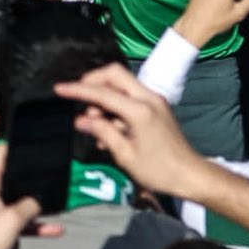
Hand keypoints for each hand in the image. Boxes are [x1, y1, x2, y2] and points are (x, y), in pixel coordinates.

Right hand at [62, 61, 209, 204]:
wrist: (190, 175)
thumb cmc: (158, 170)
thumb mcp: (125, 155)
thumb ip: (102, 132)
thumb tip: (81, 120)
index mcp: (139, 110)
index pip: (103, 92)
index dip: (78, 90)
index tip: (59, 89)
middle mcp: (148, 97)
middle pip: (114, 74)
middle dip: (92, 81)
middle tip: (77, 98)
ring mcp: (154, 100)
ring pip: (122, 84)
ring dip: (104, 96)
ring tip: (93, 123)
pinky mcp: (157, 107)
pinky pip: (130, 96)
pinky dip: (115, 105)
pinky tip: (108, 128)